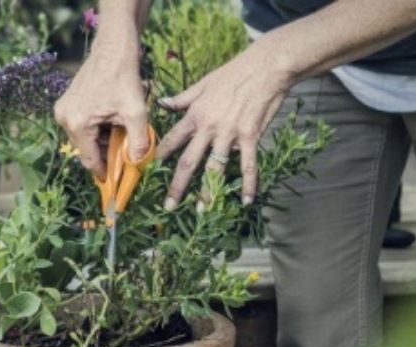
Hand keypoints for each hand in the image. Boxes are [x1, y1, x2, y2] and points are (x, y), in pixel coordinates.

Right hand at [54, 45, 148, 179]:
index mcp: (78, 124)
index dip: (103, 172)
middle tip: (124, 153)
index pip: (90, 159)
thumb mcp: (135, 112)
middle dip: (105, 153)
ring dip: (102, 140)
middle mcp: (64, 119)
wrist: (113, 49)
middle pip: (86, 149)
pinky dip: (97, 129)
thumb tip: (140, 165)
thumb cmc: (123, 78)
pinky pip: (82, 126)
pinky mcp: (66, 104)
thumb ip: (138, 142)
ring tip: (120, 132)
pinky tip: (111, 121)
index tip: (113, 183)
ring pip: (84, 138)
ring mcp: (63, 111)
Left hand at [156, 46, 289, 207]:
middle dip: (177, 186)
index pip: (172, 140)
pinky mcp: (250, 136)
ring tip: (201, 210)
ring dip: (208, 192)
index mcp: (195, 115)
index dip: (160, 157)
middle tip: (169, 206)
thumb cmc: (234, 73)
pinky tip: (246, 201)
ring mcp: (230, 134)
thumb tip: (162, 102)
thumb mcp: (203, 83)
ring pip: (215, 169)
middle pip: (189, 162)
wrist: (266, 66)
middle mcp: (209, 128)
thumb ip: (182, 98)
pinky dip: (248, 184)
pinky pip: (248, 165)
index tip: (149, 173)